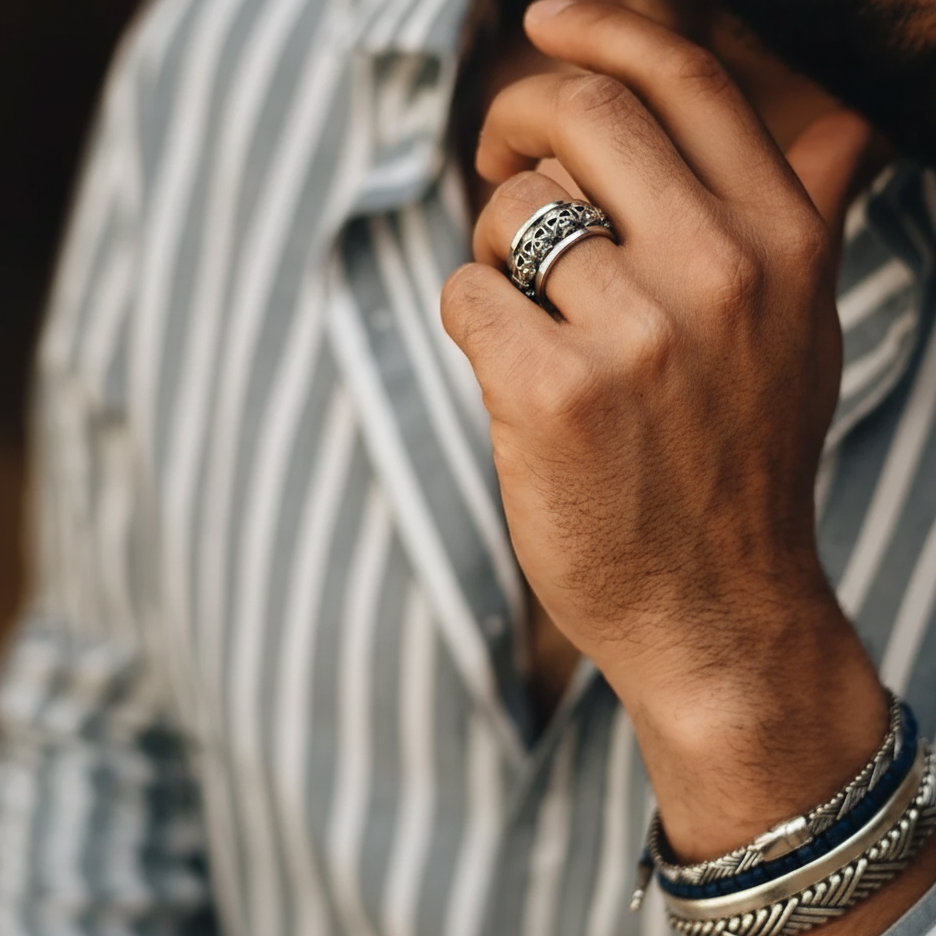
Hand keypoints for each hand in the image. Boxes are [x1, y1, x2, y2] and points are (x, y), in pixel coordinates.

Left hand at [442, 0, 890, 860]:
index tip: (544, 26)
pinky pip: (464, 292)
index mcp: (780, 243)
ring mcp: (635, 335)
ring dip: (493, 246)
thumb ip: (797, 219)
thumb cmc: (735, 470)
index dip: (599, 31)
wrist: (713, 610)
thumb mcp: (800, 334)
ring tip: (523, 306)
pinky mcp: (551, 394)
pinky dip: (468, 318)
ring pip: (510, 211)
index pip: (680, 79)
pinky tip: (505, 367)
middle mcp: (719, 274)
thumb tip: (829, 120)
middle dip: (513, 119)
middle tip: (492, 156)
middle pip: (580, 116)